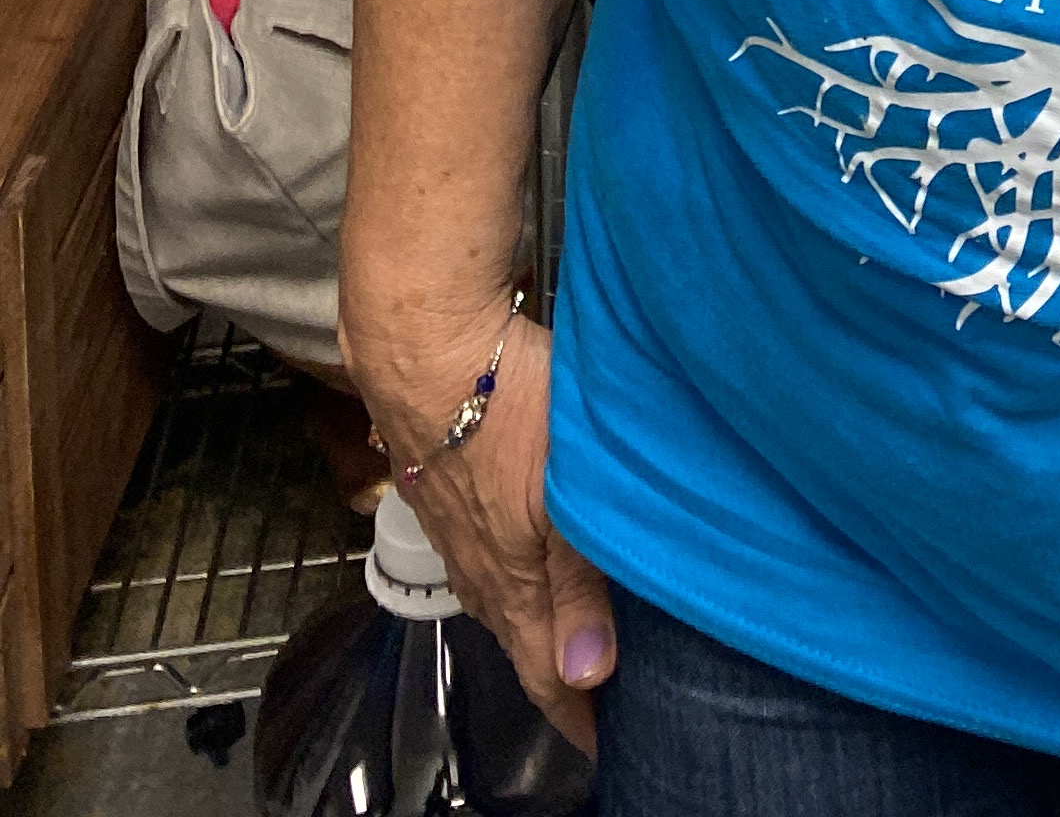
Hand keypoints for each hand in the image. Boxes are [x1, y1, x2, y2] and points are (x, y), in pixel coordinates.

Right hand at [357, 310, 614, 754]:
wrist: (426, 343)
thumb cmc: (503, 410)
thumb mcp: (561, 495)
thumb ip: (578, 582)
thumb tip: (588, 672)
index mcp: (509, 580)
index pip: (544, 670)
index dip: (573, 714)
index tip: (600, 749)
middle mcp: (478, 565)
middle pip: (520, 638)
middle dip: (554, 674)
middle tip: (591, 701)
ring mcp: (457, 526)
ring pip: (501, 595)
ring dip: (533, 623)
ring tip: (563, 641)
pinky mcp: (448, 485)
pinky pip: (484, 553)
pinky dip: (512, 575)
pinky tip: (525, 558)